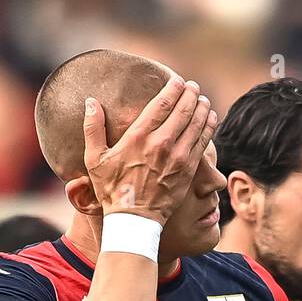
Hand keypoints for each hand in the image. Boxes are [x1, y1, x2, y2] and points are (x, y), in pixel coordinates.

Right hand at [83, 73, 217, 225]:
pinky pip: (203, 142)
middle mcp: (161, 143)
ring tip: (203, 99)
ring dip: (202, 107)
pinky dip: (209, 126)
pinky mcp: (189, 170)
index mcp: (139, 137)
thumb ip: (92, 128)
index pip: (162, 103)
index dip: (173, 88)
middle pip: (183, 109)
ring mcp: (178, 157)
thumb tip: (91, 102)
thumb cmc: (112, 190)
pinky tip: (211, 118)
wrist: (133, 220)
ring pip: (197, 123)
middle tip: (193, 86)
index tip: (178, 80)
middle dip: (191, 94)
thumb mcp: (95, 160)